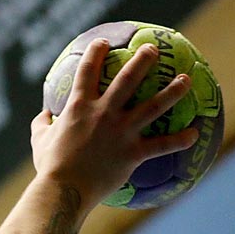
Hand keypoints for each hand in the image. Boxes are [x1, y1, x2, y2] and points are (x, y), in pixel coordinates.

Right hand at [29, 38, 199, 204]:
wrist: (63, 192)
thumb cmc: (50, 167)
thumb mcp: (39, 142)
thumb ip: (42, 125)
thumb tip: (44, 115)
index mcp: (79, 108)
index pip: (87, 71)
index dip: (96, 52)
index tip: (104, 42)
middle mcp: (103, 113)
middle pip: (128, 79)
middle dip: (143, 59)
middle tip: (154, 48)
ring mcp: (121, 132)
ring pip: (154, 105)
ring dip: (173, 91)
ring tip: (186, 79)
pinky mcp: (133, 153)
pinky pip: (162, 144)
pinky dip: (180, 140)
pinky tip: (195, 134)